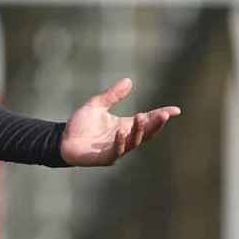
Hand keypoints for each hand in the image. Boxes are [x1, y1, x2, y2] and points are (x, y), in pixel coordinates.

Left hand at [60, 78, 180, 166]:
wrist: (62, 140)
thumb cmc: (80, 125)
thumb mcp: (97, 105)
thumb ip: (112, 95)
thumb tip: (129, 81)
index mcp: (125, 126)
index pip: (147, 121)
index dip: (161, 115)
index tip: (176, 110)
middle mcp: (124, 138)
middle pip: (146, 132)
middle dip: (156, 124)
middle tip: (164, 114)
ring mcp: (116, 149)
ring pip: (133, 142)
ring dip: (139, 131)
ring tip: (141, 117)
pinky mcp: (105, 157)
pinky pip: (116, 151)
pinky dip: (120, 142)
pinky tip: (121, 132)